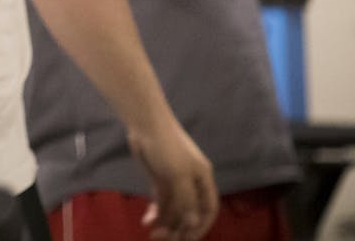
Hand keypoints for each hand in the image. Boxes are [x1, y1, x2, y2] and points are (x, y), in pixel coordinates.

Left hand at [127, 120, 217, 240]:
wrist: (145, 124)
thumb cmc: (167, 146)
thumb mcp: (179, 174)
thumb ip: (186, 200)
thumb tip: (193, 222)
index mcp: (203, 179)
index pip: (208, 208)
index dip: (201, 225)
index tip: (188, 239)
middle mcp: (191, 182)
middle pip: (189, 211)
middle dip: (179, 227)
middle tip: (165, 240)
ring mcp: (174, 181)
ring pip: (173, 208)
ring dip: (165, 222)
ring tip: (154, 234)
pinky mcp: (159, 179)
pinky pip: (160, 201)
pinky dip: (155, 212)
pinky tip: (147, 221)